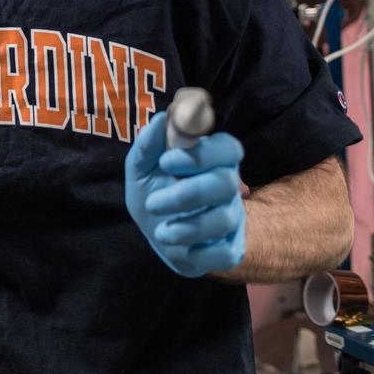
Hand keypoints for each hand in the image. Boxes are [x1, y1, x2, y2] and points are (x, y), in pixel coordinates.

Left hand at [125, 110, 245, 277]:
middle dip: (187, 194)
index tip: (167, 161)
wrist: (159, 234)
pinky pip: (228, 253)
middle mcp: (228, 186)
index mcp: (212, 160)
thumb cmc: (153, 192)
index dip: (203, 153)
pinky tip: (182, 248)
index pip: (228, 148)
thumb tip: (161, 120)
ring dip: (188, 227)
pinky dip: (201, 253)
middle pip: (225, 183)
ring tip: (161, 232)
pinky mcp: (231, 249)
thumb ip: (148, 145)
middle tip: (153, 204)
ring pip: (225, 218)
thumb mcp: (141, 168)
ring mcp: (232, 218)